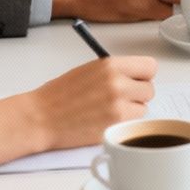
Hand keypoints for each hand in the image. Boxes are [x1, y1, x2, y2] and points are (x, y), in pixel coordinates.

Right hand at [0, 55, 158, 163]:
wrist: (40, 117)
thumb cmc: (60, 95)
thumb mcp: (89, 71)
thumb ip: (115, 72)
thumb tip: (137, 77)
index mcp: (111, 65)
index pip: (150, 66)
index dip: (143, 75)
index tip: (135, 81)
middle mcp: (117, 83)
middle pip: (150, 89)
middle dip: (137, 95)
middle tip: (119, 99)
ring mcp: (117, 105)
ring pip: (143, 108)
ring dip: (131, 111)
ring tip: (108, 111)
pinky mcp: (114, 125)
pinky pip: (133, 123)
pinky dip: (123, 124)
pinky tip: (105, 121)